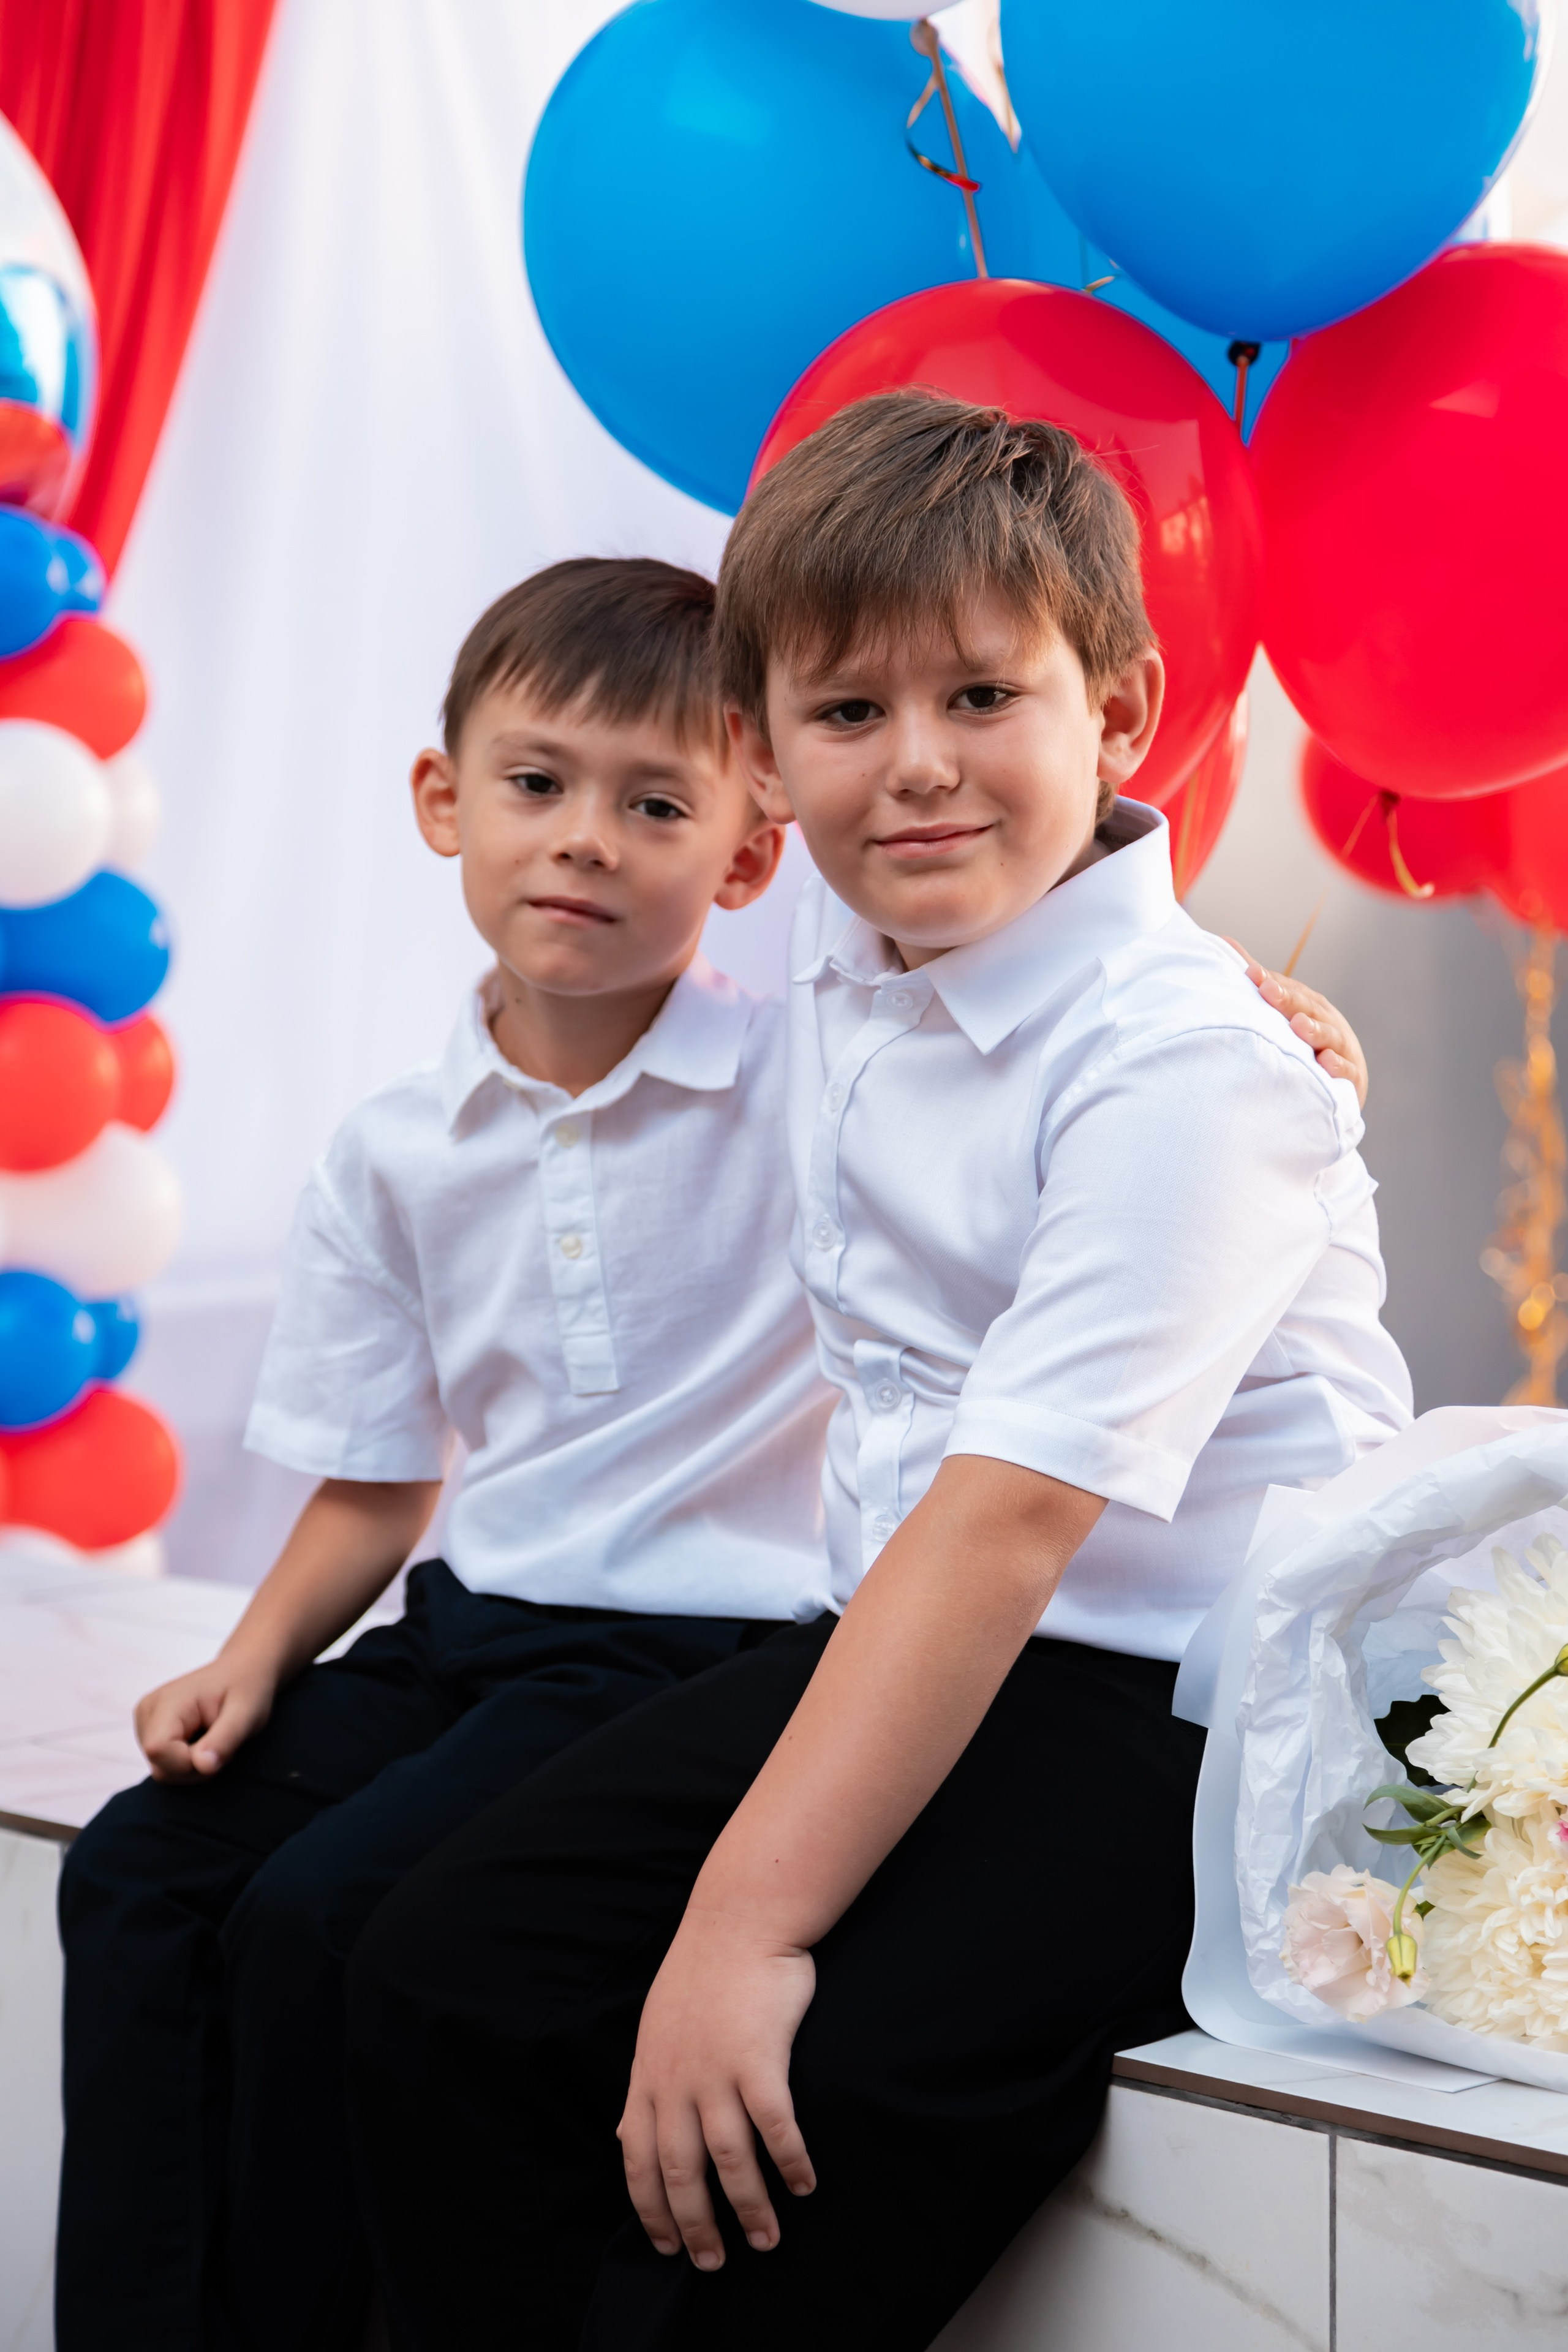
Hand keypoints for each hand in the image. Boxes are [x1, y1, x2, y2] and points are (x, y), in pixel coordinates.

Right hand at [134, 1654, 277, 1782]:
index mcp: (167, 1701)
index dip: (190, 1763)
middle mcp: (147, 1710)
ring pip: (162, 1770)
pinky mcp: (150, 1731)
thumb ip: (224, 1740)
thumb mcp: (247, 1714)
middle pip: (161, 1768)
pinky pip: (165, 1765)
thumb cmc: (246, 1689)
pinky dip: (187, 1762)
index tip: (218, 1747)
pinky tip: (202, 1741)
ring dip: (193, 1766)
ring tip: (214, 1740)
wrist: (241, 1672)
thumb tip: (203, 1766)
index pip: (159, 1751)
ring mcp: (145, 1721)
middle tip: (221, 1744)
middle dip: (196, 1767)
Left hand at [618, 1909, 817, 2270]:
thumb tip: (625, 2133)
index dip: (648, 2208)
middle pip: (680, 2171)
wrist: (738, 1919)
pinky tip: (803, 2185)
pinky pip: (775, 2127)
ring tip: (765, 2240)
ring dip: (748, 2207)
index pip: (636, 2159)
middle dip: (694, 2225)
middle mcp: (677, 2080)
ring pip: (729, 2160)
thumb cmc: (703, 1972)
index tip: (663, 2245)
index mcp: (648, 2075)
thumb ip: (647, 2083)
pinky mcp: (760, 2059)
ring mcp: (717, 2071)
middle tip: (713, 2262)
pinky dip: (788, 2163)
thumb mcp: (656, 2027)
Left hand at [1227, 940, 1368, 1106]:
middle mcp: (1326, 1020)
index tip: (1250, 973)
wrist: (1346, 1075)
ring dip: (1314, 1030)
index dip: (1269, 981)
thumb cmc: (1307, 1037)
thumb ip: (1258, 981)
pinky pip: (1346, 1071)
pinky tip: (1326, 1062)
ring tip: (1298, 1025)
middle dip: (1288, 1000)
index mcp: (1308, 1004)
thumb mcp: (1286, 1009)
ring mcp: (1341, 1047)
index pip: (1288, 990)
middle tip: (1268, 991)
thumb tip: (1224, 942)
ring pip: (1329, 1036)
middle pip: (1307, 1008)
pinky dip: (1338, 1067)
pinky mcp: (1351, 1076)